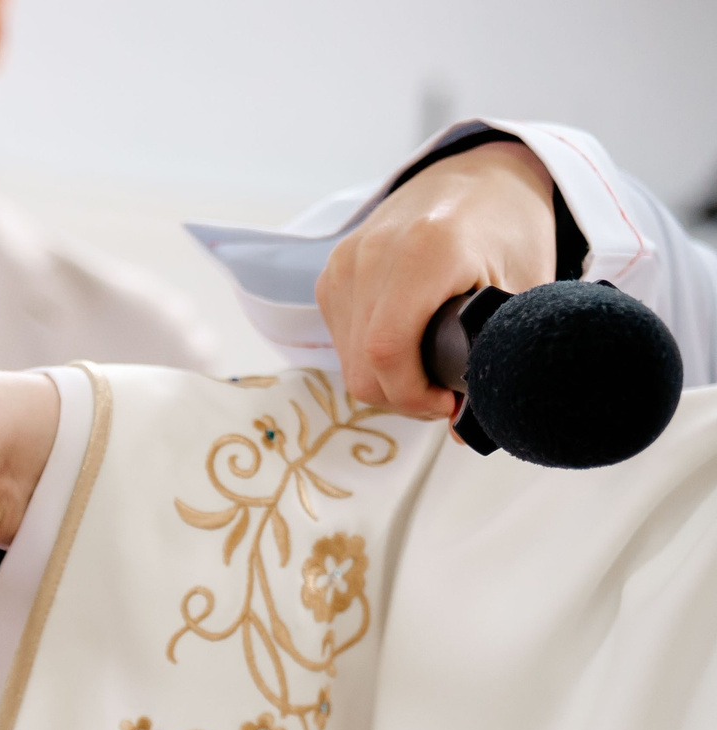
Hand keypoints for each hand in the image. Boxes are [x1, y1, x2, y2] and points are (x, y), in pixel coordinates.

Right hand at [317, 140, 558, 418]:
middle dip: (402, 398)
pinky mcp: (331, 274)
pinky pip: (341, 339)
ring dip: (386, 381)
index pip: (387, 352)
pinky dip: (370, 358)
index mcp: (424, 250)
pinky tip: (407, 347)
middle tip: (444, 398)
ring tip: (429, 371)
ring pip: (347, 360)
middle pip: (361, 366)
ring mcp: (343, 263)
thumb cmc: (509, 225)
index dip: (414, 396)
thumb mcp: (524, 287)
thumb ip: (500, 354)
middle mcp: (370, 254)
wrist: (478, 173)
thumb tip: (468, 430)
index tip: (450, 403)